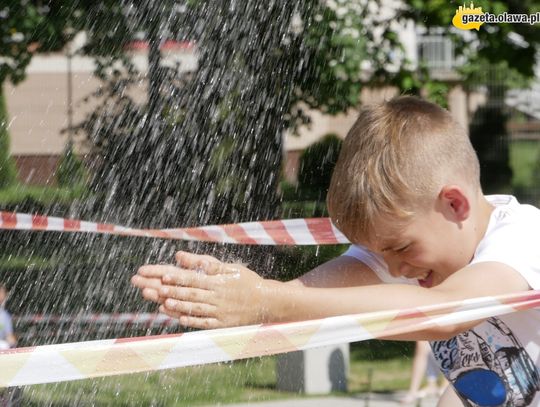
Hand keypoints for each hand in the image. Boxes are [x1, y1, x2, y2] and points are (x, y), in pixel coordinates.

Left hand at [134, 251, 267, 328]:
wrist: (267, 302)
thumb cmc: (246, 281)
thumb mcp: (228, 267)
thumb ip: (204, 263)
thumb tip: (179, 256)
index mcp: (217, 280)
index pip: (190, 277)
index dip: (172, 276)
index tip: (156, 273)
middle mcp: (216, 296)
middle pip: (187, 292)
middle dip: (165, 289)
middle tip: (146, 286)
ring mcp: (218, 311)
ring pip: (193, 307)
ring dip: (175, 305)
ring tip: (160, 301)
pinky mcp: (221, 323)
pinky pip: (203, 322)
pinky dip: (190, 319)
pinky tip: (177, 316)